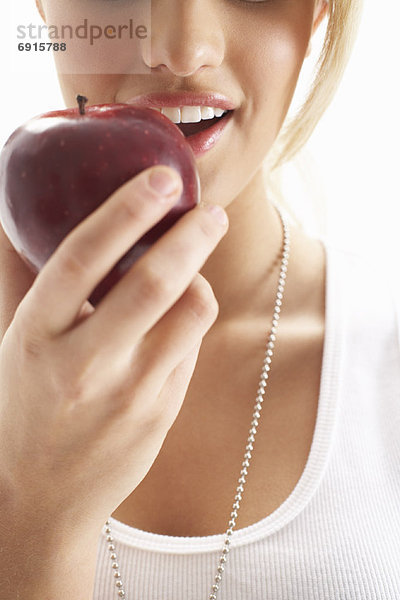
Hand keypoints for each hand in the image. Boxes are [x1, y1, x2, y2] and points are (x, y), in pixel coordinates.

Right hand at [0, 165, 228, 539]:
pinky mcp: (160, 415)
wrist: (38, 496)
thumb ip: (37, 282)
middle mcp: (83, 363)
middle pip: (154, 282)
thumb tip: (49, 218)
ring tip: (191, 271)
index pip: (83, 256)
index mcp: (37, 334)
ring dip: (200, 279)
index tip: (161, 178)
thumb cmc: (27, 407)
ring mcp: (128, 394)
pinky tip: (176, 322)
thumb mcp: (20, 342)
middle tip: (212, 212)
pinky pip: (192, 349)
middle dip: (192, 235)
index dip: (125, 210)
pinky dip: (191, 321)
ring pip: (191, 313)